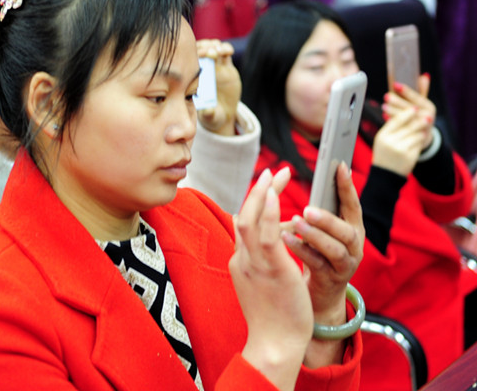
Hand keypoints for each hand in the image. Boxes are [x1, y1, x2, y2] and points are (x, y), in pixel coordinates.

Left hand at [195, 39, 240, 135]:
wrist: (222, 115)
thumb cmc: (210, 115)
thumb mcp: (210, 116)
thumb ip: (208, 113)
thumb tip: (208, 110)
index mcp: (194, 78)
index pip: (189, 60)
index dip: (192, 55)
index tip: (197, 56)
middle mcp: (203, 69)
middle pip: (201, 50)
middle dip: (204, 48)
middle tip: (208, 52)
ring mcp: (215, 66)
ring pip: (212, 48)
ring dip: (214, 46)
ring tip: (217, 51)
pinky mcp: (227, 67)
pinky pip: (226, 53)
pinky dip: (226, 48)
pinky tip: (227, 51)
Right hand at [230, 167, 311, 389]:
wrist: (274, 344)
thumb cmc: (273, 318)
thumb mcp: (260, 284)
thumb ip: (259, 262)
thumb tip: (267, 247)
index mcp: (241, 262)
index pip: (243, 225)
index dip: (253, 203)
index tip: (265, 188)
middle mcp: (243, 259)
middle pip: (244, 215)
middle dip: (257, 191)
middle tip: (271, 172)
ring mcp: (254, 263)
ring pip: (252, 219)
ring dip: (262, 193)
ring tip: (275, 174)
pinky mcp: (271, 269)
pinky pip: (267, 234)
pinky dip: (269, 211)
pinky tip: (276, 195)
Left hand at [281, 163, 363, 366]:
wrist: (316, 295)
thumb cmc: (316, 253)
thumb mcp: (320, 230)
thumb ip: (317, 209)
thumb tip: (308, 178)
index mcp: (352, 228)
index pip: (352, 205)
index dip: (347, 187)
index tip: (339, 166)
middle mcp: (354, 246)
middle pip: (346, 231)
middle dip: (327, 218)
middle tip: (306, 208)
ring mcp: (345, 265)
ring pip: (335, 249)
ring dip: (314, 235)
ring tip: (295, 222)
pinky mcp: (332, 280)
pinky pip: (317, 264)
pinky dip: (301, 250)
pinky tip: (284, 239)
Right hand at [373, 106, 429, 175]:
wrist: (385, 175)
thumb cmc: (385, 154)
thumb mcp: (383, 139)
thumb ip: (392, 126)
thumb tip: (408, 112)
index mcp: (382, 136)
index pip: (396, 120)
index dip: (406, 113)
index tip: (415, 108)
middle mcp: (390, 142)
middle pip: (408, 126)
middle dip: (419, 121)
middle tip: (428, 117)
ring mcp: (400, 149)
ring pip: (416, 135)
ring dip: (421, 132)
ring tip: (421, 132)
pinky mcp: (409, 156)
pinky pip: (419, 144)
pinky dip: (421, 141)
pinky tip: (419, 141)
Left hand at [382, 73, 435, 149]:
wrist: (422, 136)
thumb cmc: (420, 114)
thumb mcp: (422, 103)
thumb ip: (422, 90)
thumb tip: (424, 75)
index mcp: (429, 107)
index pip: (417, 97)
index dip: (406, 91)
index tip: (396, 84)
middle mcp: (427, 116)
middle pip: (409, 107)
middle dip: (397, 101)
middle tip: (386, 96)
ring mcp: (420, 127)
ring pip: (405, 118)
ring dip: (393, 111)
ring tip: (384, 106)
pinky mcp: (412, 135)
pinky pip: (401, 127)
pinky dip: (392, 121)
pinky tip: (385, 116)